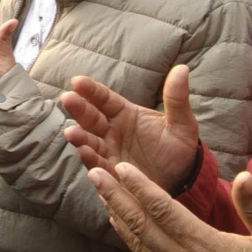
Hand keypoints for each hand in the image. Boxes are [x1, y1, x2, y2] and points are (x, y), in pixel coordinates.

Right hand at [60, 64, 201, 191]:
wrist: (184, 183)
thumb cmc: (180, 150)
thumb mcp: (182, 124)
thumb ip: (176, 99)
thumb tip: (182, 68)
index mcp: (126, 114)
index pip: (104, 99)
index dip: (91, 90)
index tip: (77, 81)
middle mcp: (113, 131)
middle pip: (91, 117)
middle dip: (78, 108)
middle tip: (67, 99)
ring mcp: (109, 152)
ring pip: (89, 141)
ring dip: (79, 136)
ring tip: (72, 132)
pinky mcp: (111, 174)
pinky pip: (98, 165)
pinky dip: (90, 159)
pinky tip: (84, 153)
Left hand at [88, 164, 251, 251]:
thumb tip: (243, 176)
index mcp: (206, 247)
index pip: (163, 210)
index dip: (140, 186)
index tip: (121, 166)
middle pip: (141, 223)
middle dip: (115, 195)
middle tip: (94, 172)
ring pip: (137, 241)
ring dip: (116, 213)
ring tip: (100, 190)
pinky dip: (127, 236)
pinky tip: (118, 221)